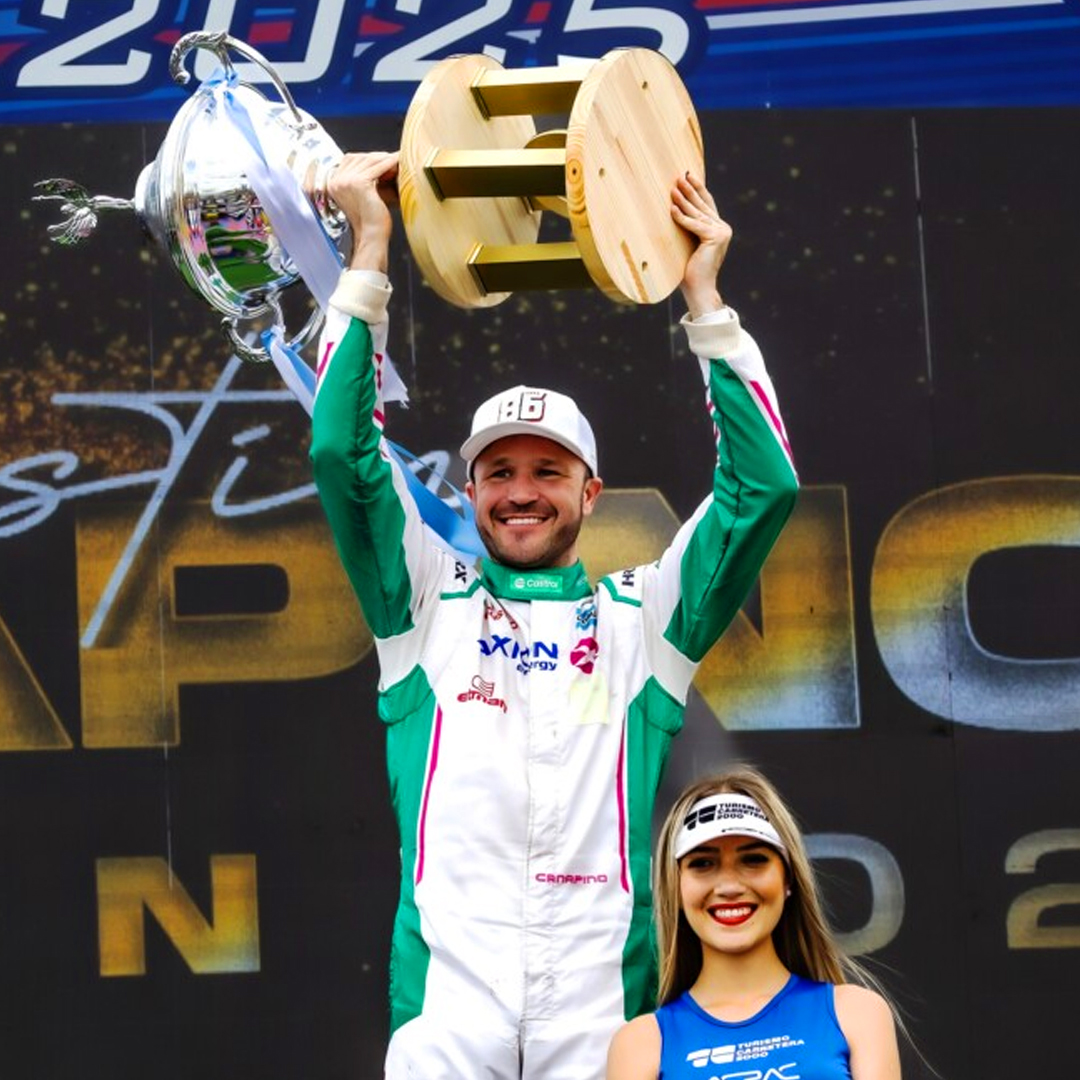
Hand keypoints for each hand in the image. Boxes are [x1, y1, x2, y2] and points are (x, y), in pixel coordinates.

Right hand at [320, 151, 399, 272]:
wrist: (372, 236)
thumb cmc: (371, 219)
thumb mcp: (363, 194)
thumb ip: (365, 177)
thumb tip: (380, 160)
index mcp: (333, 183)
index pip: (350, 159)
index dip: (368, 158)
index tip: (383, 158)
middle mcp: (336, 180)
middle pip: (359, 158)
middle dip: (377, 157)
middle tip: (393, 158)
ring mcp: (345, 181)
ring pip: (369, 161)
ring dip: (385, 159)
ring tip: (398, 160)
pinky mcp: (358, 183)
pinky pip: (377, 167)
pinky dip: (389, 163)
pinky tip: (398, 163)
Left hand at [670, 172, 731, 319]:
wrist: (699, 288)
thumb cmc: (690, 271)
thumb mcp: (689, 244)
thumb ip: (689, 228)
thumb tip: (674, 209)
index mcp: (719, 229)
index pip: (707, 204)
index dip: (698, 189)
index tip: (688, 175)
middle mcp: (723, 228)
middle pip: (703, 205)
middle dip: (690, 190)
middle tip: (679, 176)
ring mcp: (721, 233)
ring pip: (698, 213)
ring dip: (684, 200)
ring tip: (673, 188)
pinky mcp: (714, 238)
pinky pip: (694, 225)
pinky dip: (682, 218)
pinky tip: (672, 209)